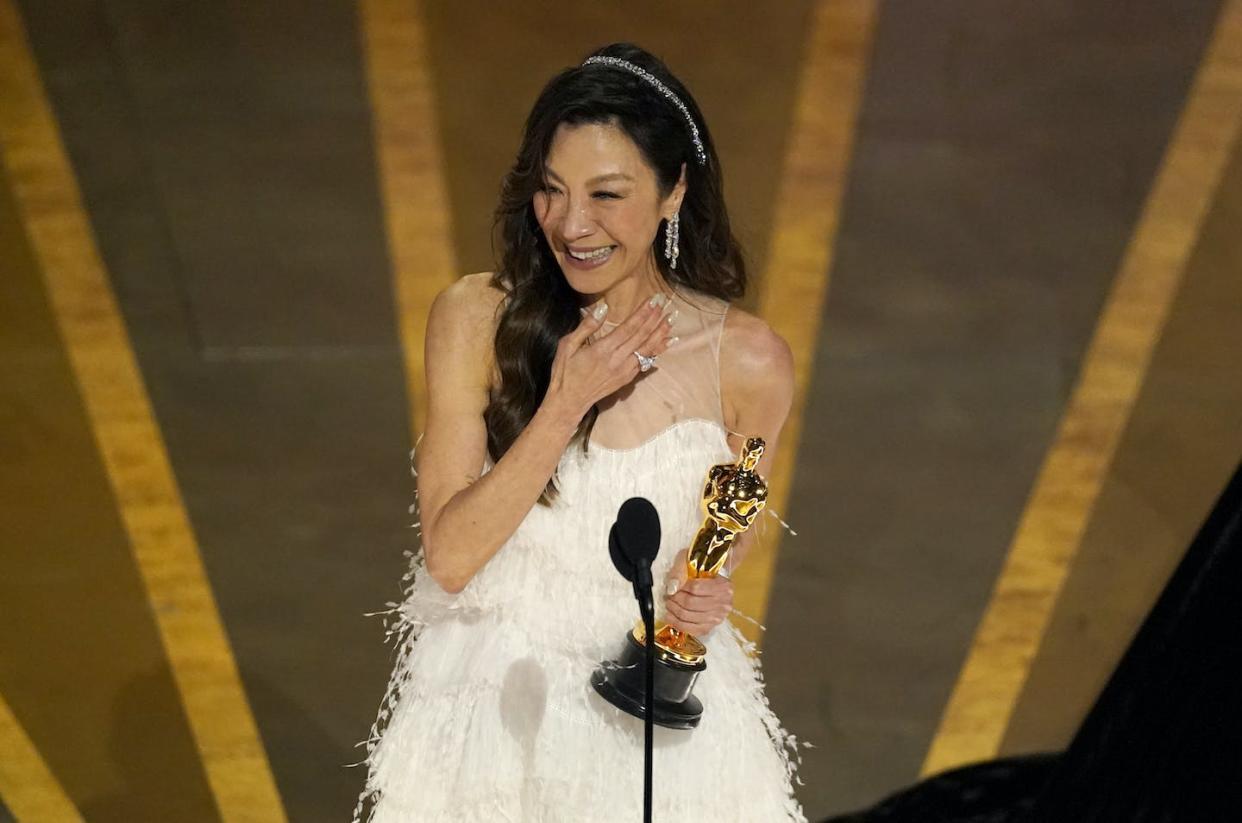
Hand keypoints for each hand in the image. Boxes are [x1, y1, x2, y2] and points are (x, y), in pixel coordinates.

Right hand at [544, 294, 676, 417]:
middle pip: (642, 336)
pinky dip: (658, 350)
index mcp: (603, 349)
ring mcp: (625, 370)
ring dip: (661, 333)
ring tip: (672, 318)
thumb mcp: (568, 345)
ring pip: (648, 349)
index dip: (643, 313)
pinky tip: (667, 341)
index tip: (654, 300)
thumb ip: (587, 326)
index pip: (628, 327)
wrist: (569, 401)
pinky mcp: (627, 378)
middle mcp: (617, 360)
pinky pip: (646, 361)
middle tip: (666, 303)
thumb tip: (603, 308)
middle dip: (655, 318)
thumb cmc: (565, 372)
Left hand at [662, 550, 733, 635]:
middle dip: (675, 600)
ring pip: (688, 617)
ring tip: (669, 604)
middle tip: (668, 596)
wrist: (714, 580)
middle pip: (691, 604)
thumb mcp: (691, 561)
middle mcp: (724, 603)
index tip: (673, 586)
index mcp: (723, 586)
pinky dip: (677, 624)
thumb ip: (680, 571)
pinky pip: (691, 630)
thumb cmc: (703, 570)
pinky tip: (670, 617)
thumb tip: (672, 588)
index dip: (680, 587)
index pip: (696, 588)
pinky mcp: (710, 627)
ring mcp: (717, 618)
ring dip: (673, 611)